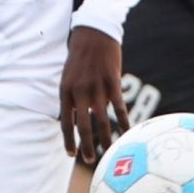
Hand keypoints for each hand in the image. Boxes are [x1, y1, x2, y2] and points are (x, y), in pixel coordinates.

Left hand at [60, 26, 124, 163]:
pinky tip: (128, 132)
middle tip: (90, 160)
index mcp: (65, 91)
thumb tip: (77, 119)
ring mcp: (97, 87)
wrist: (93, 32)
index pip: (66, 122)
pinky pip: (119, 107)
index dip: (68, 140)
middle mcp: (80, 92)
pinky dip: (124, 121)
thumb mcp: (68, 76)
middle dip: (87, 146)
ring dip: (106, 138)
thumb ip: (72, 97)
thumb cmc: (80, 55)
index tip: (71, 154)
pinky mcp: (113, 82)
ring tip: (110, 151)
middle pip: (83, 126)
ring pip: (102, 120)